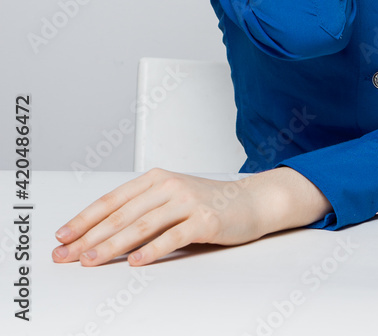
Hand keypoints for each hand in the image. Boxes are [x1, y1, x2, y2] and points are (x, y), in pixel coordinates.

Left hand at [51, 167, 277, 266]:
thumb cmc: (207, 204)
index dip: (85, 219)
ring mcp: (187, 200)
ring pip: (142, 225)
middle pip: (122, 214)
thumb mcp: (171, 199)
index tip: (63, 236)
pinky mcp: (204, 219)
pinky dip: (152, 250)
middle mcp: (169, 185)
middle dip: (90, 237)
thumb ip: (143, 211)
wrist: (250, 201)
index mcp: (155, 179)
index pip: (112, 200)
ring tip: (92, 261)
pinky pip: (173, 236)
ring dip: (113, 245)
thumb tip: (102, 236)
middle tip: (67, 255)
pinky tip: (136, 261)